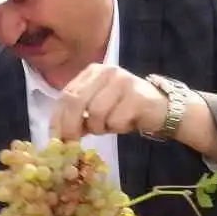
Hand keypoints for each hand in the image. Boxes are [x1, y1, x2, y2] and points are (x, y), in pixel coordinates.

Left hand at [50, 64, 168, 141]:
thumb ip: (78, 117)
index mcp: (92, 72)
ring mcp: (122, 81)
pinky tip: (126, 123)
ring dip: (99, 127)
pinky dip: (116, 128)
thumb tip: (57, 137)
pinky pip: (115, 120)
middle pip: (76, 101)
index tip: (54, 139)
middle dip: (70, 127)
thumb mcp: (97, 110)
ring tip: (110, 126)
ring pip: (95, 113)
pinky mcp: (136, 96)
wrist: (161, 109)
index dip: (57, 119)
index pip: (66, 94)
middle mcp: (106, 71)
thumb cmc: (125, 110)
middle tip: (71, 144)